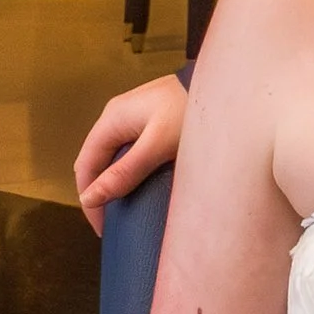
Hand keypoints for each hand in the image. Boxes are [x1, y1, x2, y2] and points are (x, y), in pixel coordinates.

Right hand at [73, 74, 188, 233]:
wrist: (228, 85)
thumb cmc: (193, 110)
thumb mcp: (157, 146)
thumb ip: (125, 172)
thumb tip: (90, 199)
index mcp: (112, 119)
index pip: (85, 166)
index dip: (89, 199)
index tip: (103, 229)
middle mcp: (118, 116)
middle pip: (97, 162)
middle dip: (100, 193)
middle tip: (114, 225)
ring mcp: (136, 117)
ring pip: (114, 157)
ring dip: (117, 183)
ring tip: (129, 211)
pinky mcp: (154, 121)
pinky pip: (132, 151)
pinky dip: (132, 172)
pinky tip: (145, 186)